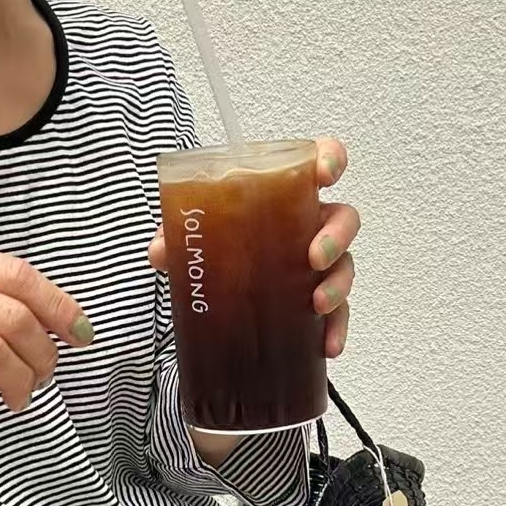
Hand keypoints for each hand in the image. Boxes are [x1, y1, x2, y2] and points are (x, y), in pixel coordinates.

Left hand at [147, 136, 358, 357]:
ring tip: (317, 304)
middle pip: (344, 218)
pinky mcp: (318, 303)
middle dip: (336, 236)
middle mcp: (311, 226)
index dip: (330, 159)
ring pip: (345, 266)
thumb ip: (176, 238)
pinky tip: (328, 346)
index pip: (321, 162)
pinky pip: (337, 314)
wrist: (222, 296)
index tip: (325, 174)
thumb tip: (159, 253)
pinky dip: (336, 329)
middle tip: (314, 257)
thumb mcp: (196, 238)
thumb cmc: (224, 249)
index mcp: (288, 195)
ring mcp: (320, 265)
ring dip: (338, 284)